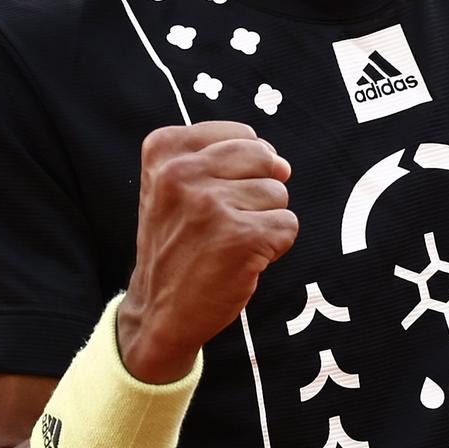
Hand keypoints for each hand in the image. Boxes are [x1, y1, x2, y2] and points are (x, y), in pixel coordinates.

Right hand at [118, 123, 296, 382]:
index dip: (242, 170)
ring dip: (264, 221)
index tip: (212, 198)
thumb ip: (225, 159)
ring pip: (278, 193)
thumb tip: (283, 164)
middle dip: (258, 191)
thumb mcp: (174, 186)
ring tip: (228, 242)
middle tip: (225, 222)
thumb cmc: (178, 245)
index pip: (242, 135)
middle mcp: (182, 172)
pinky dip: (274, 246)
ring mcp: (211, 204)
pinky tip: (242, 259)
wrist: (160, 312)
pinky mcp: (241, 237)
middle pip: (264, 158)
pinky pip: (288, 225)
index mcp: (163, 149)